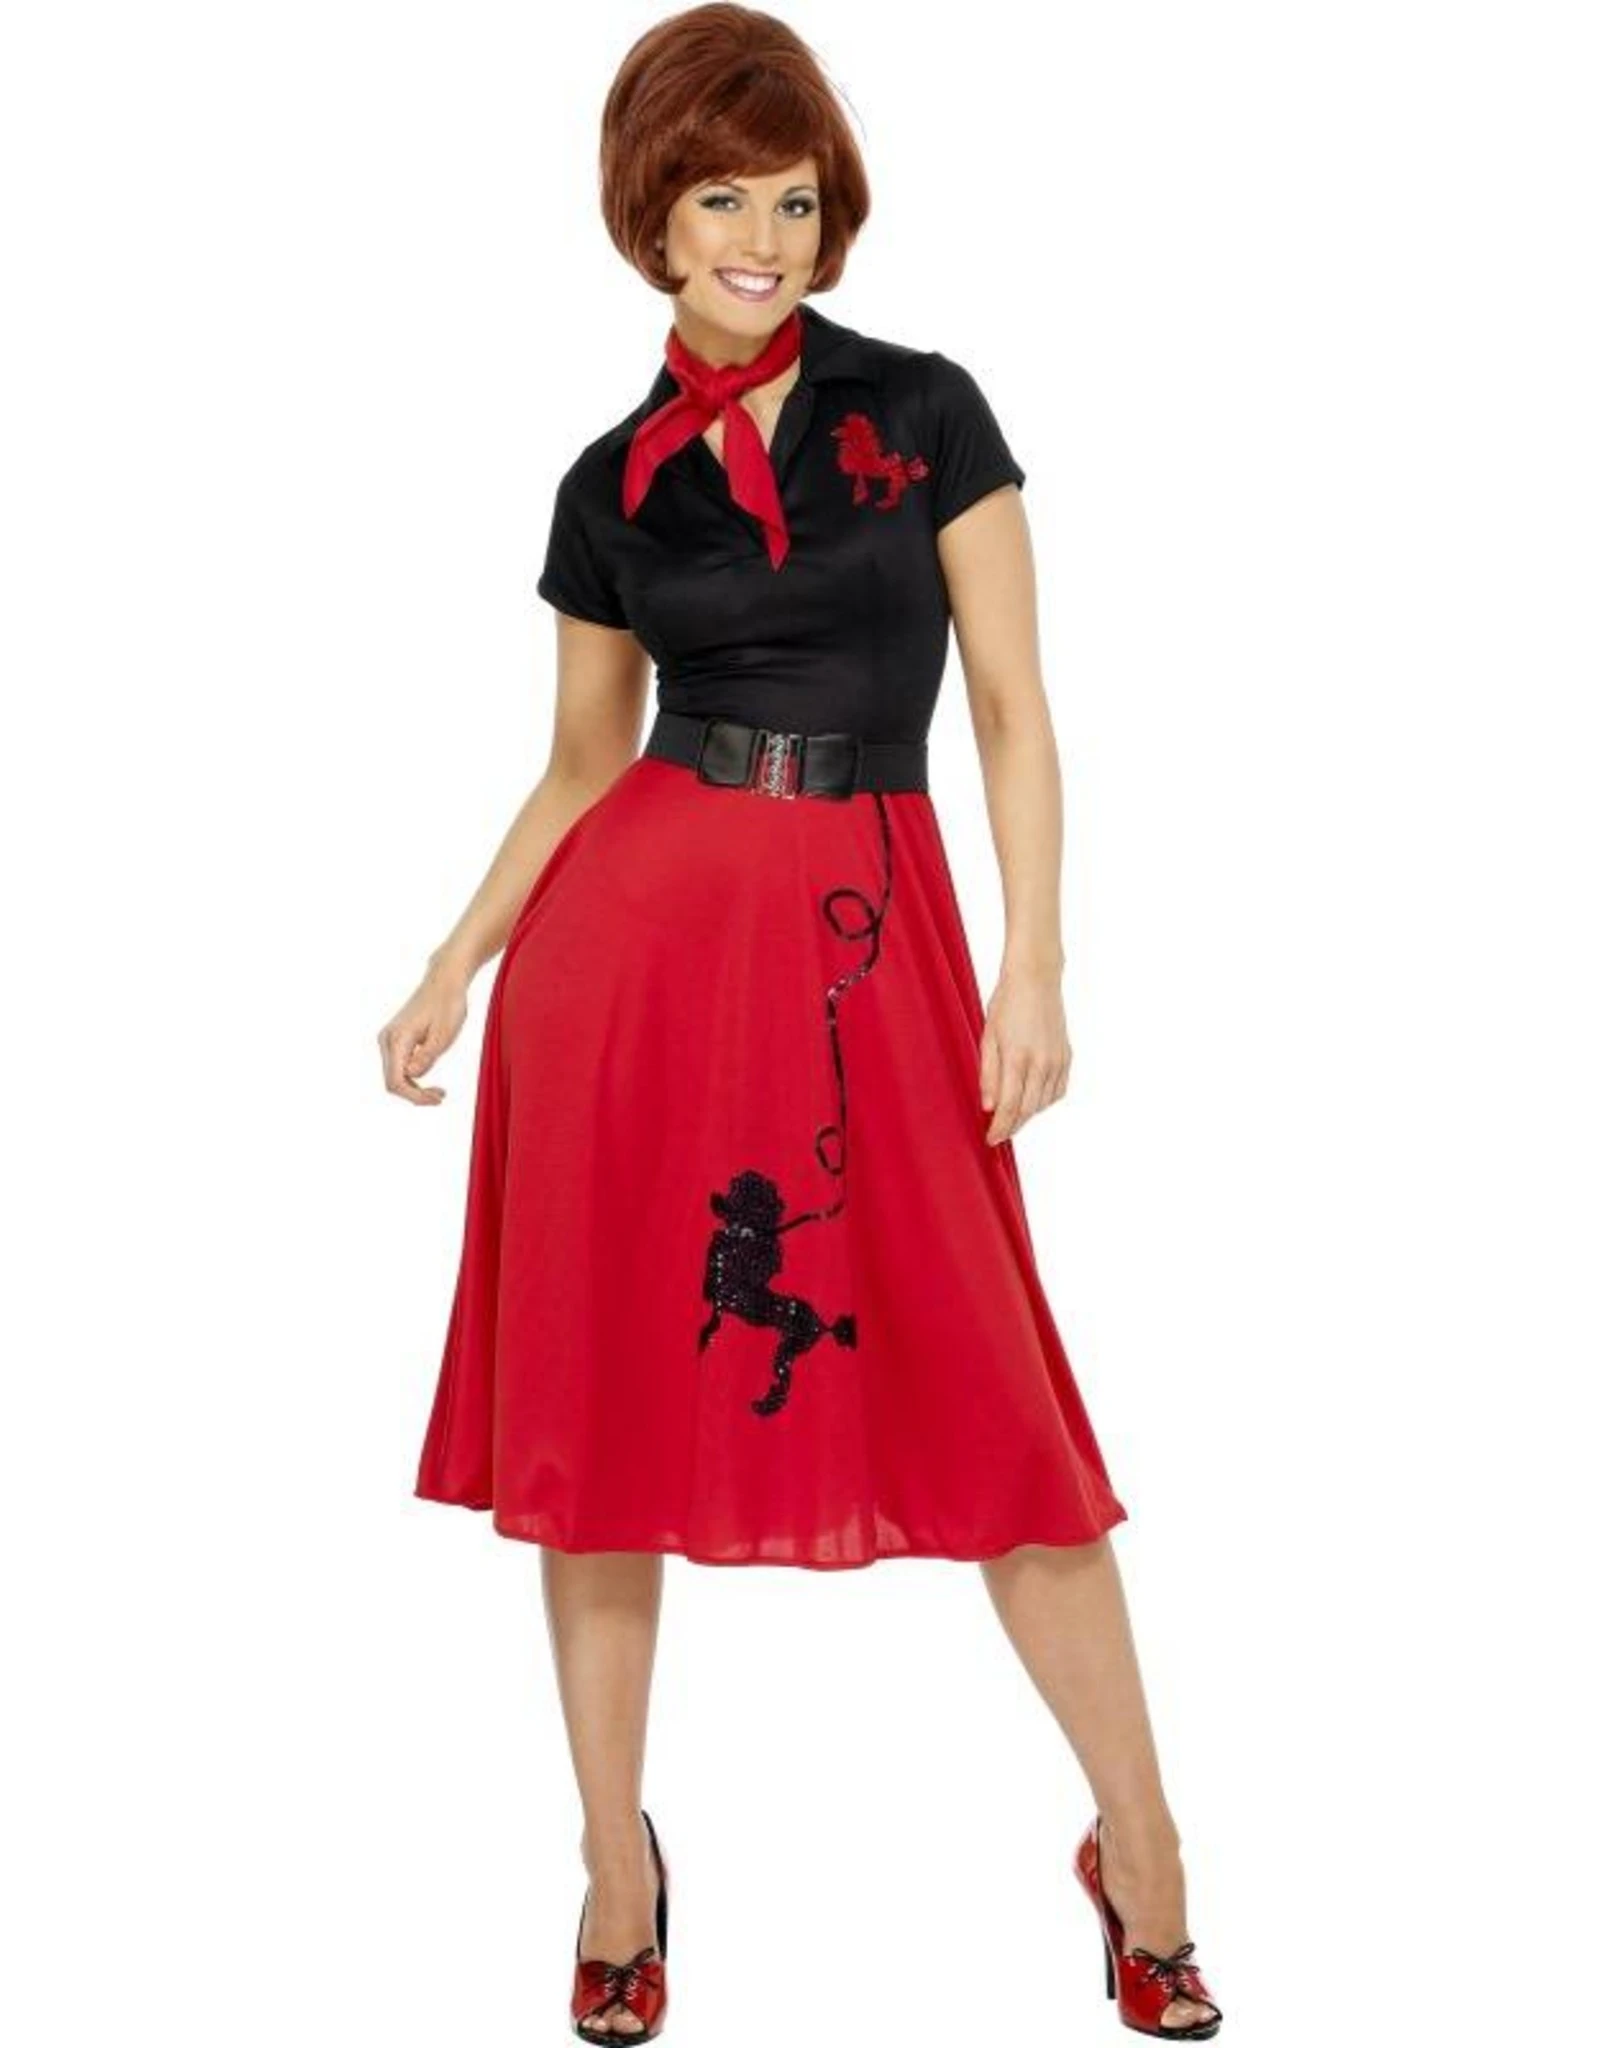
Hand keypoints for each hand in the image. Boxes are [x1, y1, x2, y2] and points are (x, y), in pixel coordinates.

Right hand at [377, 959, 470, 1104]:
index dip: (414, 1096)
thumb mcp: (445, 1033)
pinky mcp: (397, 1039)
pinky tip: (430, 1081)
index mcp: (397, 1039)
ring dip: (415, 1087)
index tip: (436, 1099)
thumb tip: (411, 1074)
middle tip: (441, 1096)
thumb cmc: (448, 1004)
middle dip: (415, 1094)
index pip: (396, 1080)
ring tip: (440, 1092)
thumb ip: (427, 1056)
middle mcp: (388, 1040)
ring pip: (396, 1075)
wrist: (445, 980)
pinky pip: (400, 1066)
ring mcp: (390, 1039)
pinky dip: (414, 1077)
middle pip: (393, 1081)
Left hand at [978, 962, 1070, 1144]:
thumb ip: (988, 1074)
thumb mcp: (988, 1037)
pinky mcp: (1067, 1057)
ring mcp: (1057, 1061)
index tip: (991, 1140)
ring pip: (1044, 1104)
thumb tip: (988, 1106)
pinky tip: (1033, 1099)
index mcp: (1017, 1058)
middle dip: (1012, 1125)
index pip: (1009, 1107)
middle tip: (998, 1133)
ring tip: (1012, 1116)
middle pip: (1028, 1110)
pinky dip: (1045, 1101)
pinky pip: (1058, 1091)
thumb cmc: (1006, 1003)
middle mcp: (1042, 1063)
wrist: (1036, 979)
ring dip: (1028, 1114)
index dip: (1000, 1128)